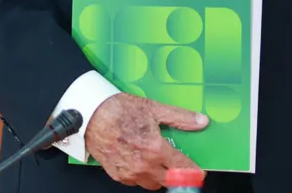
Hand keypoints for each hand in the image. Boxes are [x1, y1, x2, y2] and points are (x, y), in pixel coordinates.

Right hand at [85, 93, 208, 189]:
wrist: (90, 115)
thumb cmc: (119, 110)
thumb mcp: (153, 108)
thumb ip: (180, 117)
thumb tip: (201, 121)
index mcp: (155, 149)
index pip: (182, 167)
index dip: (193, 171)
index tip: (198, 172)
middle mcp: (144, 165)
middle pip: (169, 179)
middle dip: (174, 172)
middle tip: (174, 161)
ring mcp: (130, 172)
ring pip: (152, 184)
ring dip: (158, 175)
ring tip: (155, 159)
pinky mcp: (118, 175)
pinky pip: (136, 182)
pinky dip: (141, 175)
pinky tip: (139, 160)